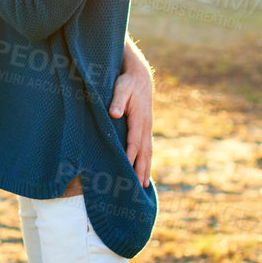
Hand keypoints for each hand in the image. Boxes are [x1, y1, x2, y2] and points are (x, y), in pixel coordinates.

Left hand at [110, 39, 152, 188]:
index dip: (131, 155)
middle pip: (144, 151)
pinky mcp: (145, 128)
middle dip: (142, 168)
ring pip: (148, 151)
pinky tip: (144, 170)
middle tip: (139, 186)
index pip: (134, 141)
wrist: (139, 76)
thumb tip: (113, 114)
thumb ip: (117, 100)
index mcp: (139, 118)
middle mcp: (146, 126)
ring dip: (146, 167)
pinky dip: (146, 160)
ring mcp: (147, 127)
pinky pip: (147, 147)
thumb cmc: (127, 82)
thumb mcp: (121, 87)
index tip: (127, 168)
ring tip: (144, 185)